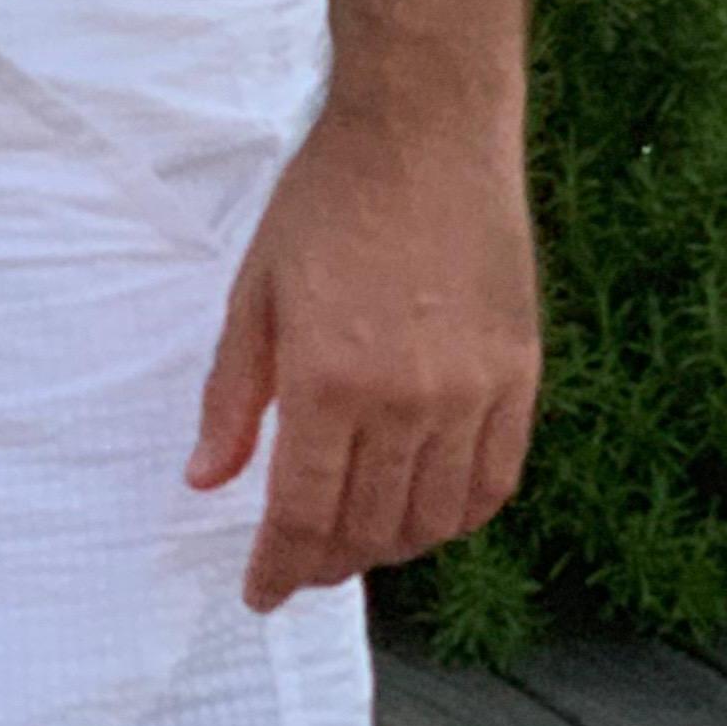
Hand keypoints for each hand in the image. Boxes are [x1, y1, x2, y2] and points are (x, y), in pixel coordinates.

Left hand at [189, 96, 539, 613]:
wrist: (424, 131)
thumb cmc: (327, 201)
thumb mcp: (256, 291)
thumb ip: (232, 396)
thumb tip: (206, 482)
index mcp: (328, 380)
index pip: (303, 514)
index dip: (279, 568)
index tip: (261, 594)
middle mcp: (406, 401)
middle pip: (369, 528)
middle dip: (328, 561)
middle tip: (302, 563)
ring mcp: (472, 392)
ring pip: (434, 518)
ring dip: (392, 548)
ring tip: (359, 541)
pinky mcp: (520, 375)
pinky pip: (495, 481)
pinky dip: (459, 515)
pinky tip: (429, 512)